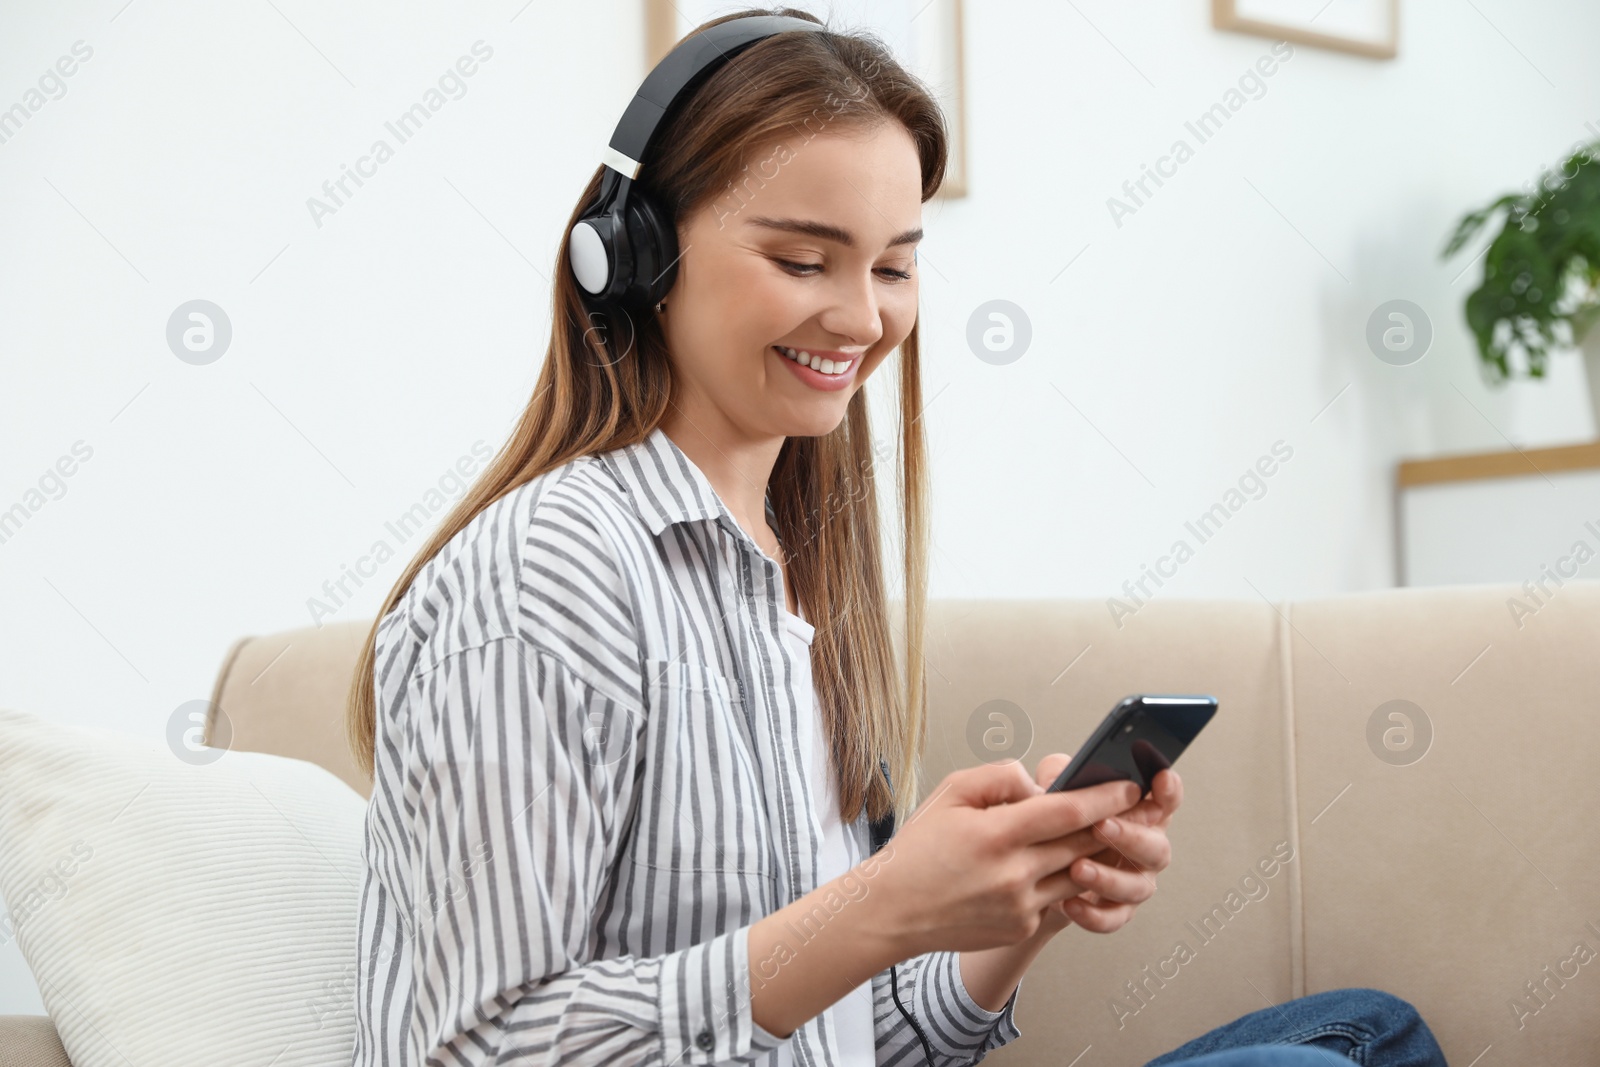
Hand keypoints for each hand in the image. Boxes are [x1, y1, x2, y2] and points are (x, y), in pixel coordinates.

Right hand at [863, 761, 1141, 955]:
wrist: (893, 910)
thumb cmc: (919, 848)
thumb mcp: (951, 792)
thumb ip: (1001, 777)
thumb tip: (1041, 785)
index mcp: (996, 835)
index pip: (1068, 812)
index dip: (1105, 797)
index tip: (1128, 787)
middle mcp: (1013, 874)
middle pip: (1082, 843)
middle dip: (1109, 822)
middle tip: (1126, 806)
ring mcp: (1020, 906)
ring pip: (1077, 873)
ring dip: (1090, 852)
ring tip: (1093, 832)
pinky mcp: (1020, 927)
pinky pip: (1056, 898)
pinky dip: (1059, 878)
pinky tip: (1051, 863)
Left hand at [1028, 753, 1181, 935]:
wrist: (1039, 871)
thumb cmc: (1058, 821)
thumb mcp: (1056, 789)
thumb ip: (1059, 775)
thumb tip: (1057, 780)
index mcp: (1141, 814)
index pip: (1166, 801)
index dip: (1168, 790)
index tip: (1160, 778)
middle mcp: (1146, 850)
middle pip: (1157, 847)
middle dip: (1131, 836)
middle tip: (1101, 827)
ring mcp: (1135, 882)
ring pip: (1137, 886)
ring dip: (1109, 878)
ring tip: (1078, 869)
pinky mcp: (1115, 911)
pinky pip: (1112, 919)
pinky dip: (1093, 914)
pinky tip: (1069, 903)